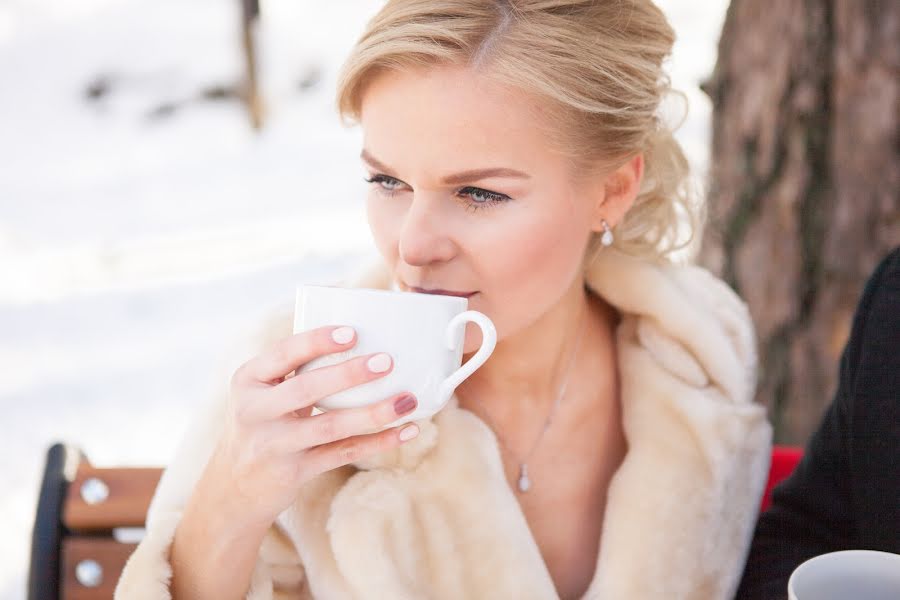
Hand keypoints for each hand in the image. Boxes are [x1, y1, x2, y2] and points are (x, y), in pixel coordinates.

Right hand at [202, 325, 418, 527]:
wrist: (235, 487)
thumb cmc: (263, 423)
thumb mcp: (263, 393)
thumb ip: (295, 371)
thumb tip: (361, 340)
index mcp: (248, 380)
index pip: (283, 354)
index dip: (316, 341)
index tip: (352, 332)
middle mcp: (255, 411)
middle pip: (307, 389)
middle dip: (349, 374)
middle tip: (386, 362)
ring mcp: (274, 444)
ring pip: (331, 426)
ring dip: (373, 413)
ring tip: (407, 400)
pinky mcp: (294, 472)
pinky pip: (343, 453)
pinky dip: (378, 442)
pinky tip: (406, 431)